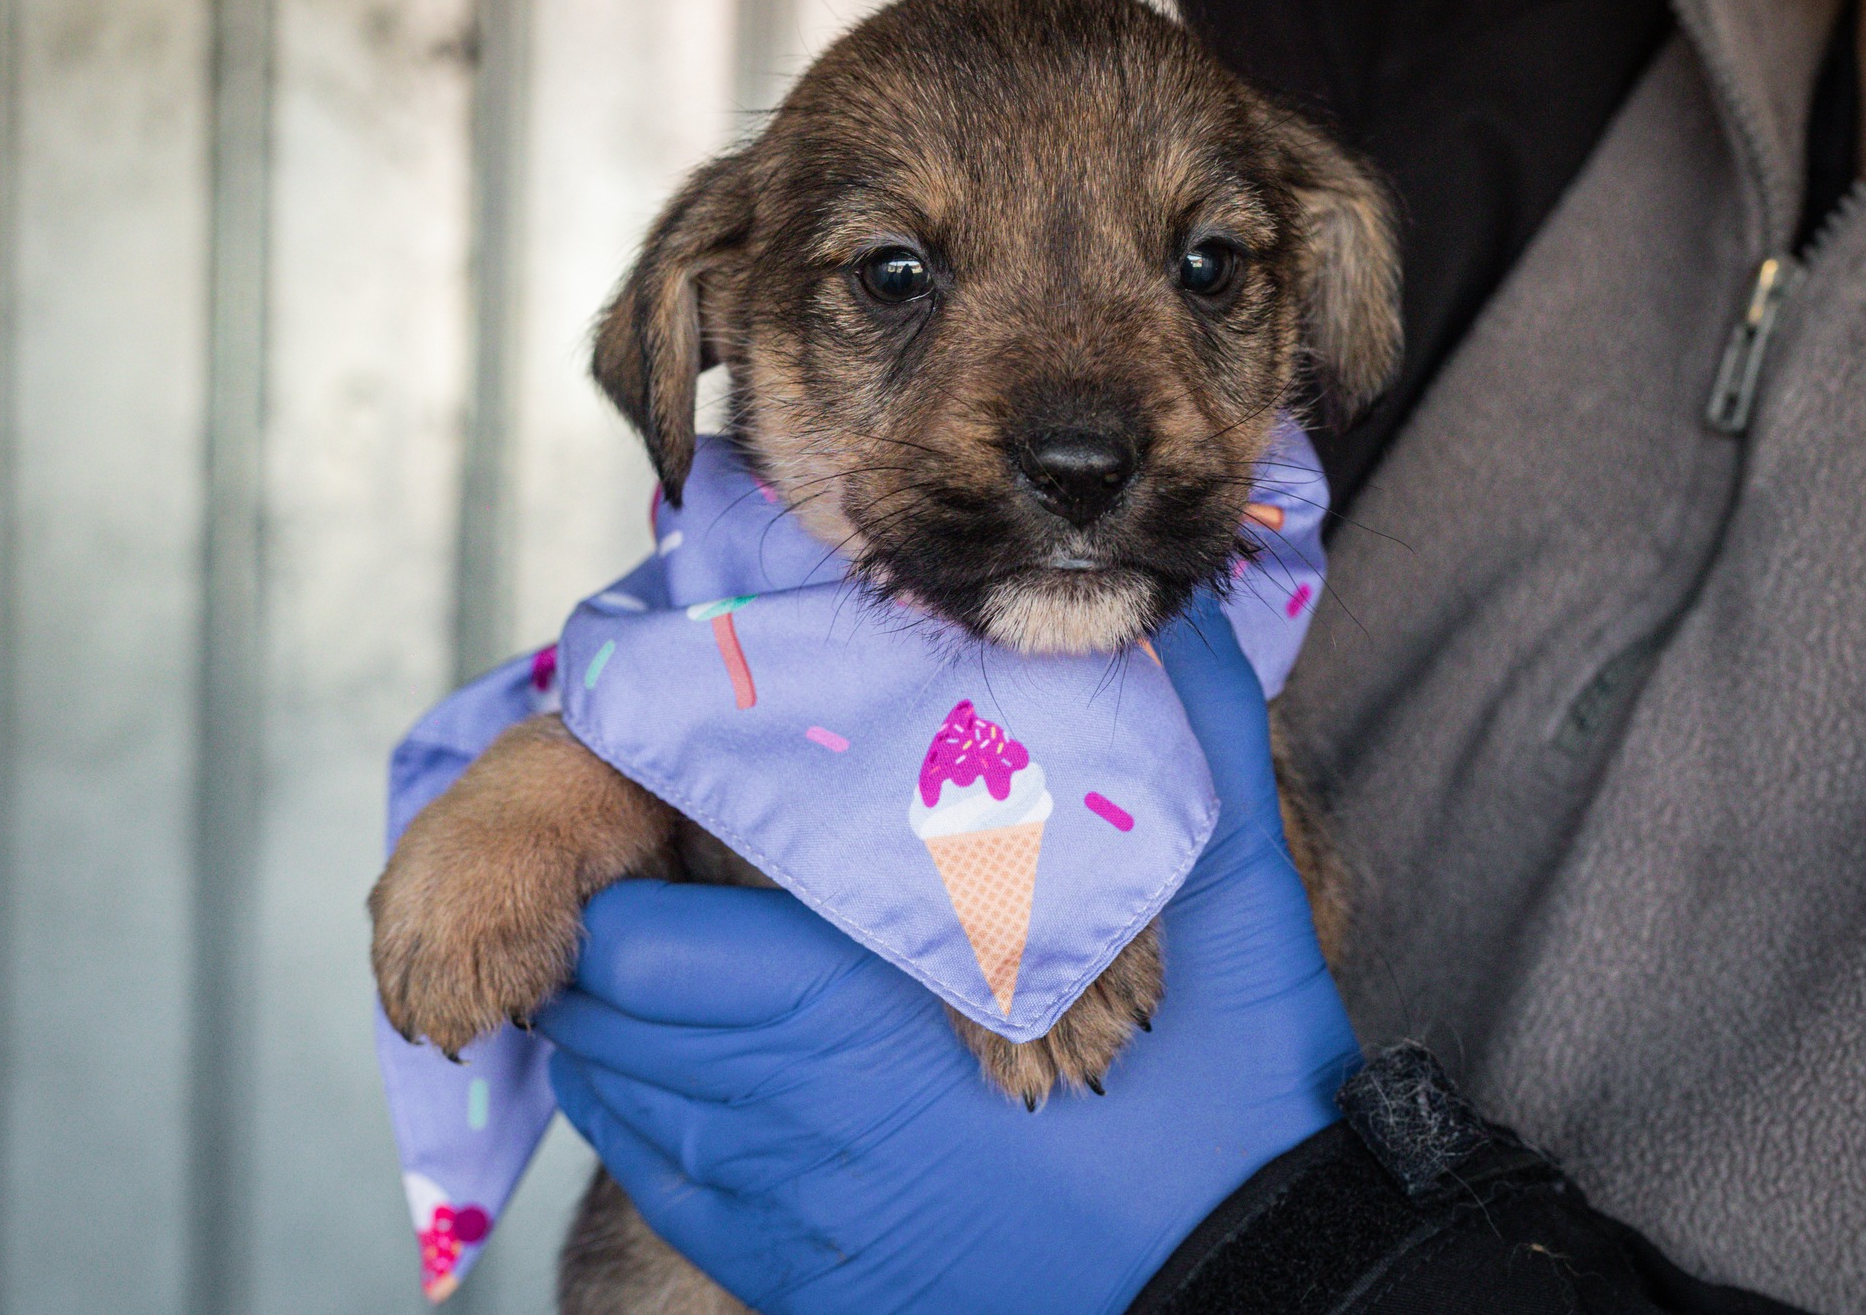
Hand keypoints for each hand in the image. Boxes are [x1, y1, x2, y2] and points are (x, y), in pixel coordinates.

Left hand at [537, 598, 1361, 1313]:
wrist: (1257, 1297)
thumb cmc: (1234, 1114)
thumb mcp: (1235, 905)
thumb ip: (1192, 739)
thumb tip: (1180, 618)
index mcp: (846, 1018)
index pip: (639, 946)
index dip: (626, 877)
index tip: (675, 819)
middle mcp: (782, 1127)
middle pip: (608, 1018)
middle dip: (622, 937)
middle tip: (679, 873)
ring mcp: (783, 1218)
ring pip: (622, 1103)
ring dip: (632, 1024)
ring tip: (697, 961)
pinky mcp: (796, 1280)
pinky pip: (661, 1189)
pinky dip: (657, 1116)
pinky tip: (725, 1074)